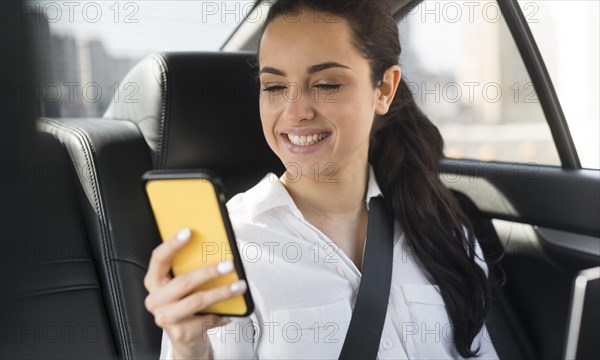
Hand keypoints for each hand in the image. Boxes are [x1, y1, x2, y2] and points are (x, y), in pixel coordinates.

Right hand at [144, 228, 246, 358]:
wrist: (186, 338)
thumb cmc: (186, 304)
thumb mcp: (184, 285)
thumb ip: (190, 268)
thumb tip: (216, 248)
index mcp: (154, 281)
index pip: (159, 258)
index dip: (172, 244)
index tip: (188, 232)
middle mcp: (156, 299)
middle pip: (184, 281)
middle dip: (209, 272)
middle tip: (228, 264)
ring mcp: (166, 317)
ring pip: (197, 301)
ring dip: (222, 292)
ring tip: (239, 286)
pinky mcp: (180, 332)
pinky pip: (207, 318)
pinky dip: (222, 314)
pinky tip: (230, 311)